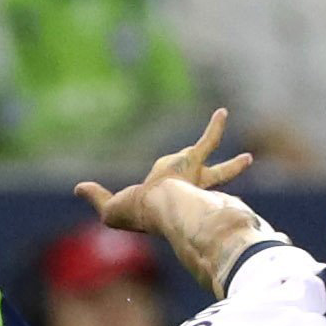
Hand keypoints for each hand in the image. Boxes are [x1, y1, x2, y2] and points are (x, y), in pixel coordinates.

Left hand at [75, 108, 253, 233]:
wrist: (156, 209)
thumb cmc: (135, 214)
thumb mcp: (109, 208)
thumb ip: (96, 197)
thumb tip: (78, 188)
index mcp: (169, 199)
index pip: (173, 196)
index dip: (168, 197)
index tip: (181, 200)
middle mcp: (186, 190)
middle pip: (205, 186)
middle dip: (219, 185)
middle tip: (236, 187)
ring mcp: (193, 176)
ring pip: (214, 168)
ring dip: (232, 166)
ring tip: (248, 159)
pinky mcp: (194, 161)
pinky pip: (207, 142)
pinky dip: (214, 127)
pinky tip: (222, 112)